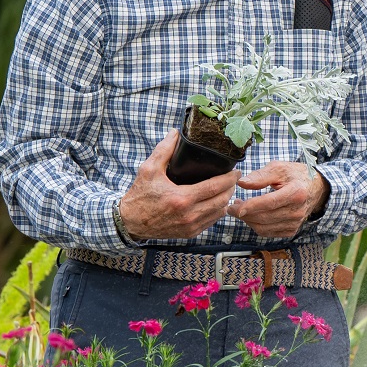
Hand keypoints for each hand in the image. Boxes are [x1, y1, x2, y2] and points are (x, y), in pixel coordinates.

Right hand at [118, 132, 238, 240]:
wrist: (130, 222)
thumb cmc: (140, 195)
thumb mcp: (149, 169)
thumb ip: (164, 150)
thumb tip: (176, 133)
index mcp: (181, 198)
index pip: (214, 187)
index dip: (229, 179)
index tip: (236, 171)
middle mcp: (189, 215)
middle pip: (221, 201)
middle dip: (231, 189)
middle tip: (234, 178)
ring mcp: (190, 226)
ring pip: (219, 213)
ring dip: (226, 200)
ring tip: (227, 189)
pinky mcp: (189, 233)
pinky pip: (211, 223)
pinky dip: (217, 212)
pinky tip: (217, 203)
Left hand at [227, 160, 328, 239]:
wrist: (315, 188)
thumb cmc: (296, 175)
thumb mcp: (279, 168)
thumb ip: (260, 176)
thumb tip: (242, 183)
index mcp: (296, 193)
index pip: (269, 203)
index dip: (250, 206)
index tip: (234, 207)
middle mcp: (297, 211)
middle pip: (264, 217)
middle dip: (244, 214)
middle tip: (231, 206)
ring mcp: (295, 223)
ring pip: (263, 227)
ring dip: (248, 220)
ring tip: (240, 209)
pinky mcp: (291, 230)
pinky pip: (267, 232)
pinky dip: (256, 226)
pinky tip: (251, 216)